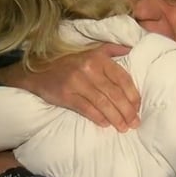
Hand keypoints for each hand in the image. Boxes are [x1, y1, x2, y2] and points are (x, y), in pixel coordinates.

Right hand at [0, 44, 139, 131]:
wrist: (37, 70)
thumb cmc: (68, 62)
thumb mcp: (89, 50)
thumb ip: (111, 49)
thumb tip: (131, 49)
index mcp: (98, 58)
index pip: (122, 78)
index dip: (133, 94)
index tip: (138, 107)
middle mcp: (89, 68)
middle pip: (114, 93)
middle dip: (127, 111)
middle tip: (134, 123)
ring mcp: (76, 82)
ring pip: (103, 103)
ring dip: (116, 118)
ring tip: (123, 127)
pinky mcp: (66, 95)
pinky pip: (86, 109)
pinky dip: (98, 118)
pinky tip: (105, 124)